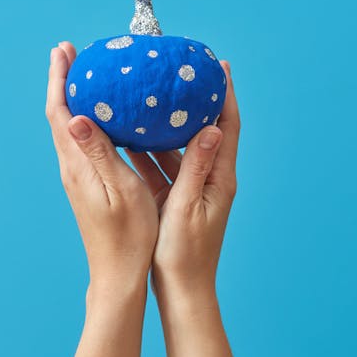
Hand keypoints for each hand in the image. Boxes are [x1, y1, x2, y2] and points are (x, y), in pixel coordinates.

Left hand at [45, 42, 158, 295]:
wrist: (118, 273)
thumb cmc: (129, 235)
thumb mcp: (120, 190)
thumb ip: (99, 152)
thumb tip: (75, 116)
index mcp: (78, 166)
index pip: (61, 113)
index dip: (59, 79)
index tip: (63, 50)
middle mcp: (72, 168)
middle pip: (60, 115)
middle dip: (63, 81)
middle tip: (71, 52)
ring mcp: (78, 177)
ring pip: (69, 128)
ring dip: (73, 97)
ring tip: (86, 74)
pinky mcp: (87, 184)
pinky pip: (81, 142)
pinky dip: (85, 118)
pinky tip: (102, 116)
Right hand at [126, 60, 239, 305]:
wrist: (181, 290)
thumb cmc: (185, 254)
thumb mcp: (188, 207)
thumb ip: (197, 167)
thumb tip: (212, 127)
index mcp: (220, 179)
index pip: (227, 126)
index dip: (226, 95)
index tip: (220, 66)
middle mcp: (208, 178)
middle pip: (204, 130)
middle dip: (193, 101)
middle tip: (180, 73)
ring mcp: (190, 188)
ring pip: (178, 146)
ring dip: (166, 123)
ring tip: (149, 96)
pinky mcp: (174, 197)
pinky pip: (161, 165)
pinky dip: (148, 149)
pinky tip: (129, 134)